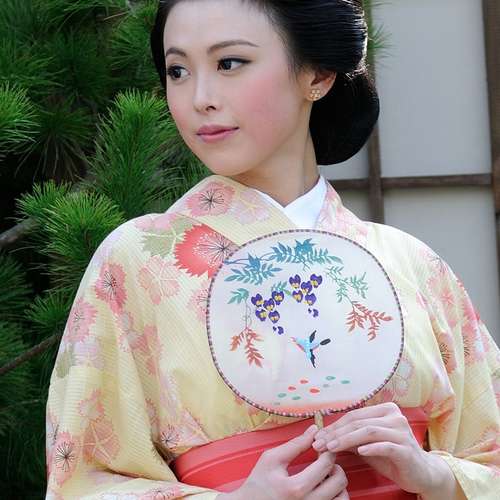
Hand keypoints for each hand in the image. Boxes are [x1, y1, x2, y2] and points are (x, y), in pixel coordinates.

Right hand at [217, 424, 348, 499]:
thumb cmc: (258, 483)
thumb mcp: (271, 459)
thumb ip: (295, 444)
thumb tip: (314, 430)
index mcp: (296, 487)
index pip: (326, 464)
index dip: (327, 450)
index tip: (321, 446)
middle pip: (339, 482)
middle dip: (335, 466)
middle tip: (323, 461)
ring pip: (343, 498)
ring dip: (337, 484)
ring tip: (324, 477)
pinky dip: (335, 496)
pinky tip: (323, 489)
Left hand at [311, 402, 438, 495]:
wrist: (421, 473)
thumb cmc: (391, 457)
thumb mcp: (367, 445)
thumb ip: (350, 438)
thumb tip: (324, 437)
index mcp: (384, 410)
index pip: (354, 415)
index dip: (334, 426)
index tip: (318, 437)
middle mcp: (394, 416)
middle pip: (358, 422)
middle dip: (336, 433)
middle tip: (320, 444)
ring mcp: (401, 432)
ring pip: (368, 431)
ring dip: (347, 440)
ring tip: (331, 448)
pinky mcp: (406, 449)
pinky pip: (385, 446)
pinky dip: (371, 448)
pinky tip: (359, 451)